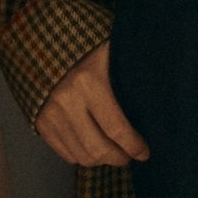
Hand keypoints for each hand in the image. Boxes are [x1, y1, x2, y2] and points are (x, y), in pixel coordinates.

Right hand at [35, 42, 150, 168]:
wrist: (40, 37)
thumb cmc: (84, 40)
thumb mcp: (110, 49)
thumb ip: (129, 72)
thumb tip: (157, 97)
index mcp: (88, 81)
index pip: (116, 129)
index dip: (134, 146)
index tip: (144, 152)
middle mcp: (67, 101)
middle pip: (98, 149)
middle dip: (119, 158)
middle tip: (129, 155)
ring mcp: (50, 114)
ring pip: (81, 156)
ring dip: (101, 160)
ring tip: (112, 152)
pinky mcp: (39, 122)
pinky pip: (64, 153)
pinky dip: (81, 155)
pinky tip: (92, 146)